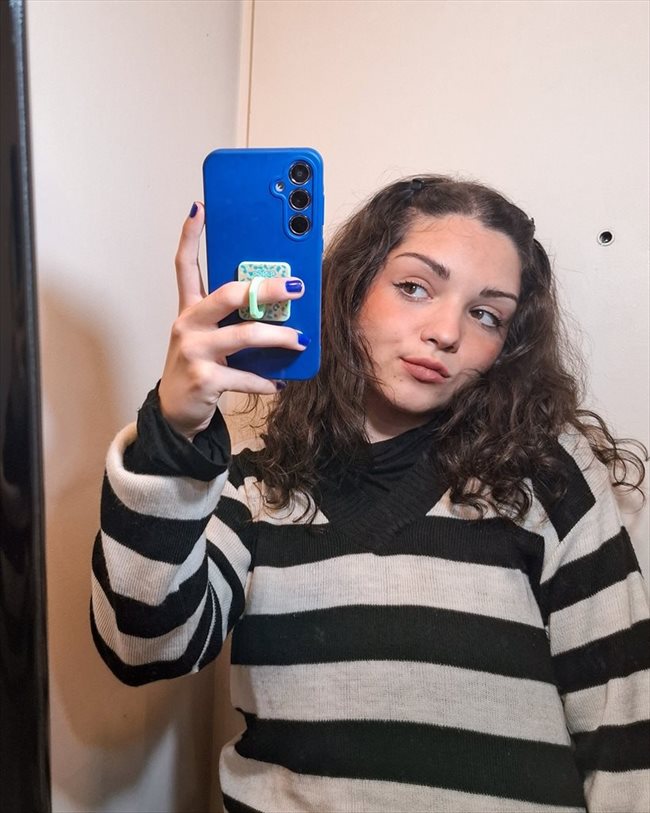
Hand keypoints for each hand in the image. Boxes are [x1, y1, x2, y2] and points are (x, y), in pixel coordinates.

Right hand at [158, 202, 306, 439]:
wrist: (176, 411)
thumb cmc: (200, 366)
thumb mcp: (210, 337)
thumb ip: (233, 320)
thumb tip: (279, 306)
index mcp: (190, 309)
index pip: (185, 266)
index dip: (191, 236)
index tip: (200, 208)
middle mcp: (187, 324)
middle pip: (228, 294)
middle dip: (265, 288)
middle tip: (295, 286)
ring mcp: (193, 351)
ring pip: (244, 334)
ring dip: (278, 337)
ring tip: (299, 340)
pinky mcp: (204, 379)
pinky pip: (245, 375)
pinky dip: (266, 381)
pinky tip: (279, 384)